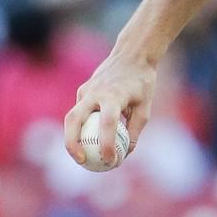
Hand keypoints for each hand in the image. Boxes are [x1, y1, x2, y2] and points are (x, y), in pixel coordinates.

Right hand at [65, 54, 155, 169]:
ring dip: (72, 138)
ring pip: (71, 117)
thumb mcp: (145, 108)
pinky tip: (87, 140)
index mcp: (114, 96)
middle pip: (74, 120)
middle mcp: (95, 92)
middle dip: (72, 143)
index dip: (107, 144)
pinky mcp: (82, 90)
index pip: (107, 124)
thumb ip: (134, 131)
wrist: (132, 54)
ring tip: (80, 156)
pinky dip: (81, 127)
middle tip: (81, 162)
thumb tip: (125, 153)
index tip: (111, 161)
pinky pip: (79, 112)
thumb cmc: (142, 83)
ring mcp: (86, 90)